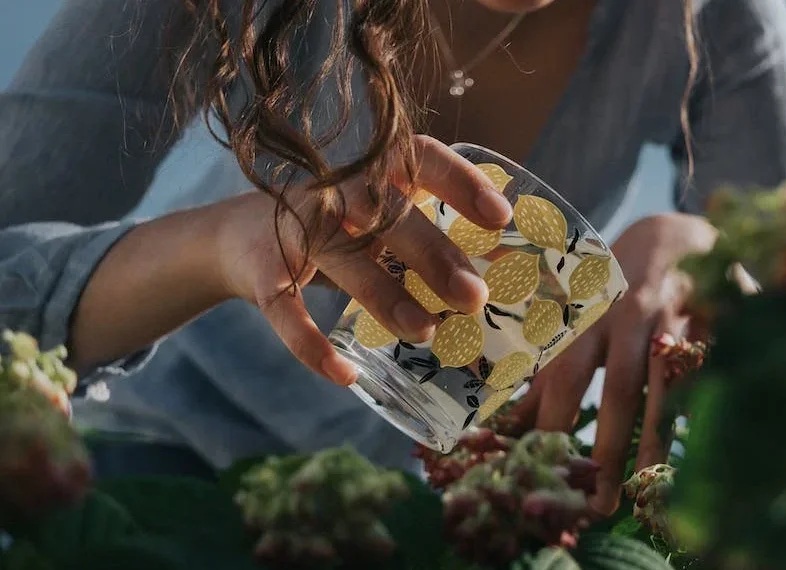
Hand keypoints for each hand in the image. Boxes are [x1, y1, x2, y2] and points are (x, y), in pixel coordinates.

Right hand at [213, 135, 512, 384]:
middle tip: (475, 297)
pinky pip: (286, 312)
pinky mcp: (262, 273)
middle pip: (388, 216)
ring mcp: (295, 231)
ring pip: (345, 262)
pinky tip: (345, 375)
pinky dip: (312, 346)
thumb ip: (431, 240)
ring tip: (425, 333)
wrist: (234, 238)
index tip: (501, 217)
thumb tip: (506, 284)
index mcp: (372, 174)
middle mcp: (334, 193)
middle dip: (434, 256)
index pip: (420, 160)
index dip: (462, 183)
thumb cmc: (337, 231)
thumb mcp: (380, 223)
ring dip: (386, 298)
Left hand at [514, 212, 716, 513]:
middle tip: (597, 505)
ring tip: (646, 489)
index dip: (551, 422)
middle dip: (607, 446)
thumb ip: (546, 370)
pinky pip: (715, 371)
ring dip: (657, 438)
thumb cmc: (616, 287)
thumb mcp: (576, 318)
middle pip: (619, 386)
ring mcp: (681, 317)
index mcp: (586, 314)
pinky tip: (702, 450)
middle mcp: (632, 315)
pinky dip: (706, 408)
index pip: (565, 374)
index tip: (539, 471)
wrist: (680, 233)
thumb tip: (502, 424)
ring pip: (671, 384)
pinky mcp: (723, 321)